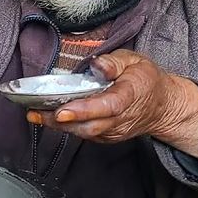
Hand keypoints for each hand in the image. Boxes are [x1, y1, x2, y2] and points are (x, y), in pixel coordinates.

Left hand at [25, 49, 197, 146]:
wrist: (162, 106)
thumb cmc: (145, 79)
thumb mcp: (134, 60)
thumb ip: (114, 61)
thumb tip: (97, 64)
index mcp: (130, 95)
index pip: (107, 106)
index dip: (83, 110)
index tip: (61, 111)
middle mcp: (121, 118)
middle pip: (89, 125)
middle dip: (61, 121)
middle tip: (36, 111)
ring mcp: (114, 131)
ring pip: (84, 132)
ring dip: (58, 126)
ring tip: (35, 114)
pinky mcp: (107, 137)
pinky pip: (84, 134)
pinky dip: (66, 127)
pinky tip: (48, 117)